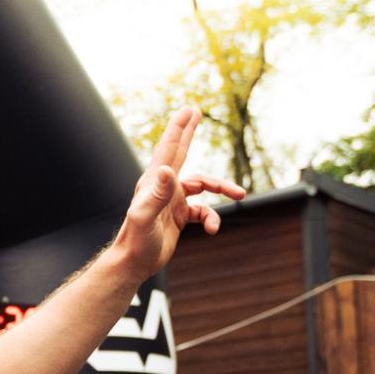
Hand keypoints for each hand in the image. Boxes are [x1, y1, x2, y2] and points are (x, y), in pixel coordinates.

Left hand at [110, 108, 245, 278]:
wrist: (134, 263)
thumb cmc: (136, 241)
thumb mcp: (146, 217)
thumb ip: (158, 194)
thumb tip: (168, 169)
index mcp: (155, 182)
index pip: (170, 149)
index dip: (179, 128)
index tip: (189, 110)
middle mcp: (163, 187)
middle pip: (181, 154)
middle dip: (189, 134)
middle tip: (196, 112)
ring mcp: (172, 201)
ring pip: (202, 187)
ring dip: (221, 189)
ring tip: (240, 195)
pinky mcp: (178, 216)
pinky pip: (202, 211)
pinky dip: (211, 218)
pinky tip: (211, 230)